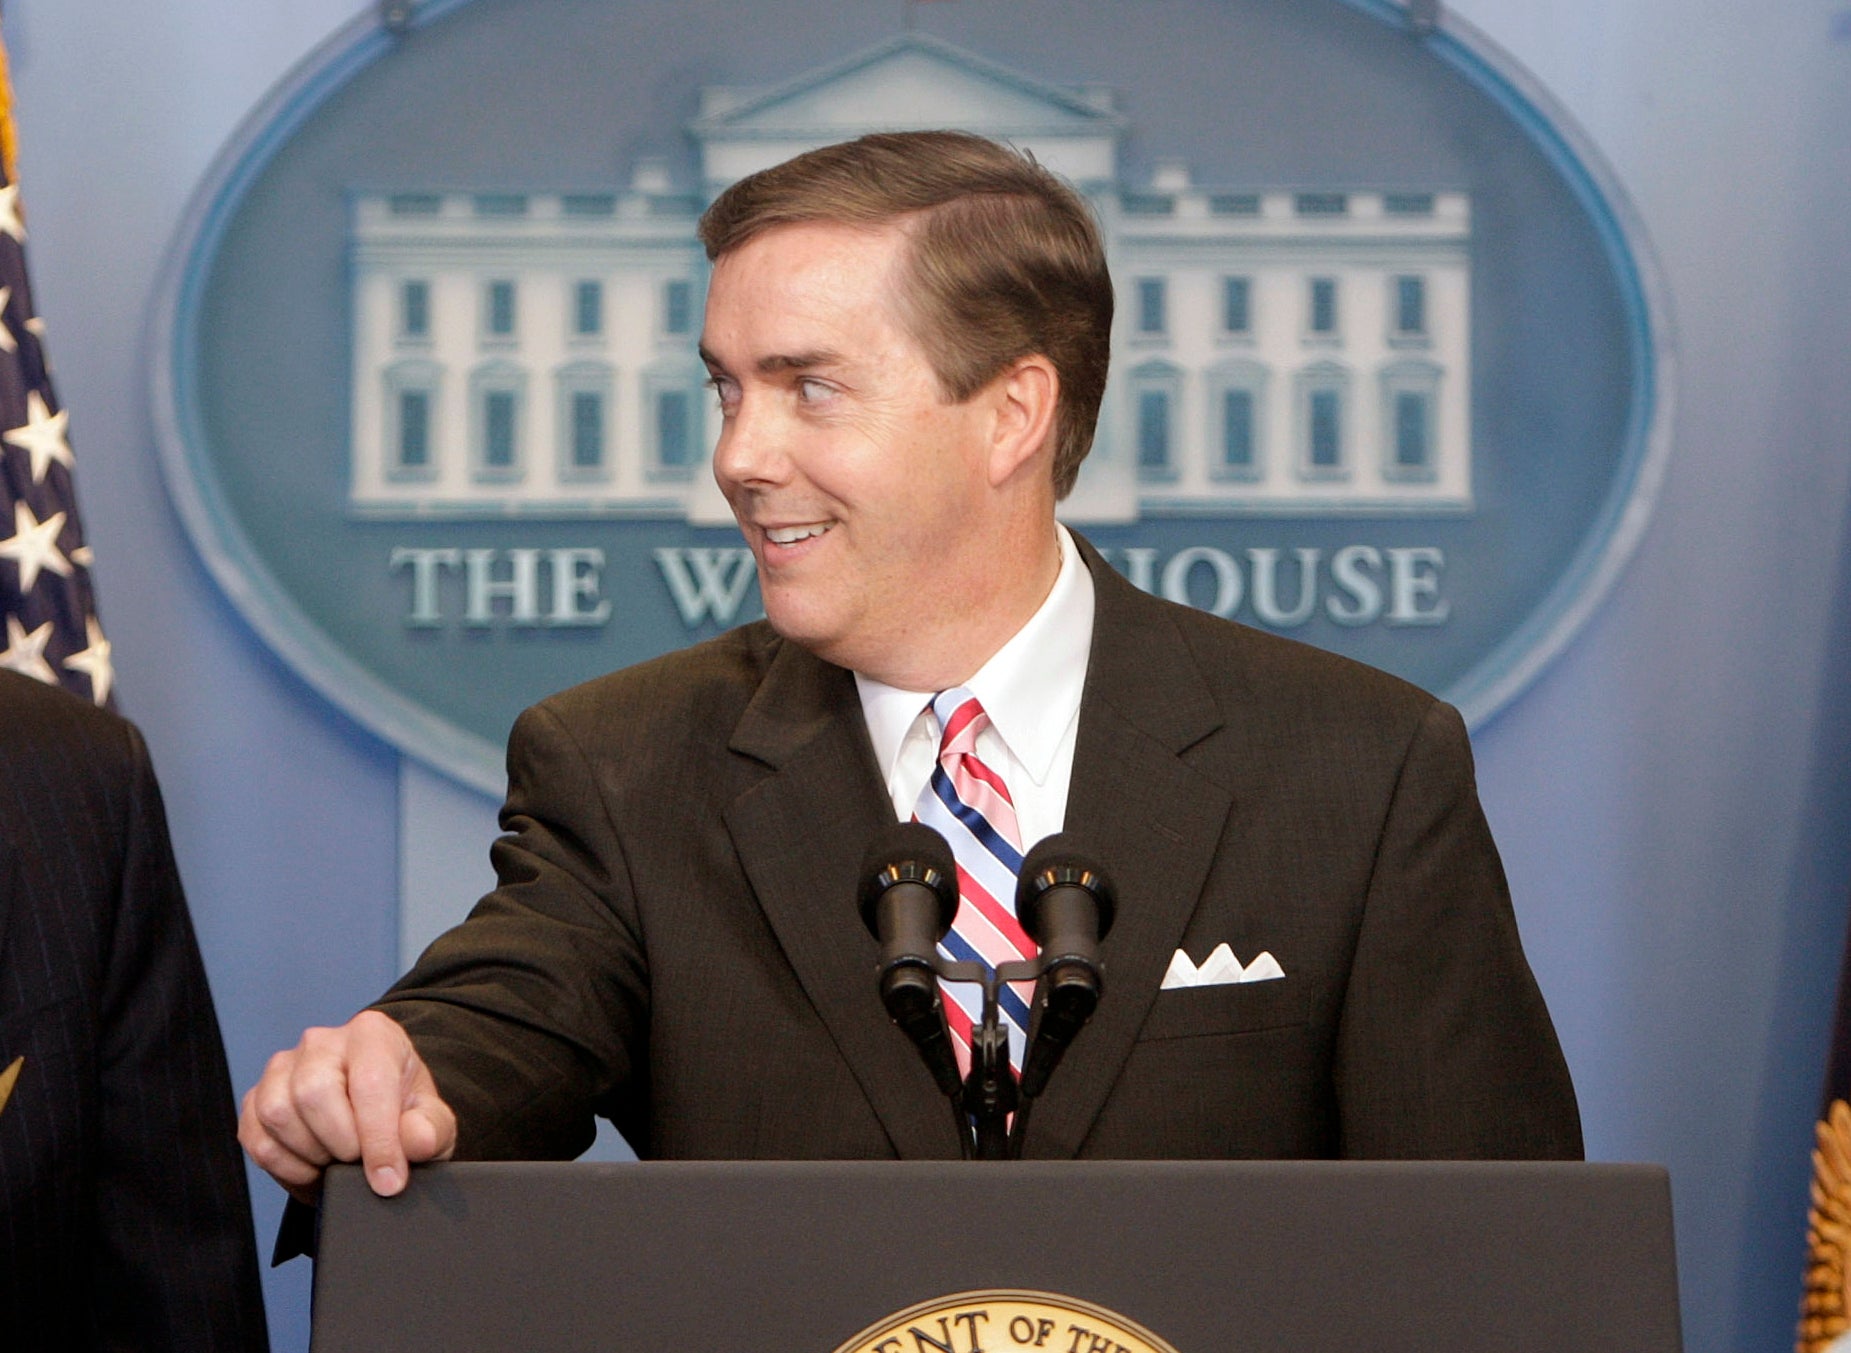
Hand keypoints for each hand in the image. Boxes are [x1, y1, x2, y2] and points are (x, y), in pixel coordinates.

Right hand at [239, 1010, 456, 1203]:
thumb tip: (416, 1140)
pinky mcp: (256, 1099)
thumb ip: (431, 1129)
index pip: (369, 1082)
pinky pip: (256, 1138)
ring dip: (311, 1154)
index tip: (389, 1180)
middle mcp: (322, 1042)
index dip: (378, 1139)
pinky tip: (313, 1167)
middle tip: (361, 1161)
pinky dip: (285, 1166)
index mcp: (372, 1034)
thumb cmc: (403, 1112)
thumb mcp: (432, 1122)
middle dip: (341, 1143)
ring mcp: (283, 1068)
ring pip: (278, 1114)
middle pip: (314, 1093)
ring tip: (339, 1161)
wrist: (375, 1118)